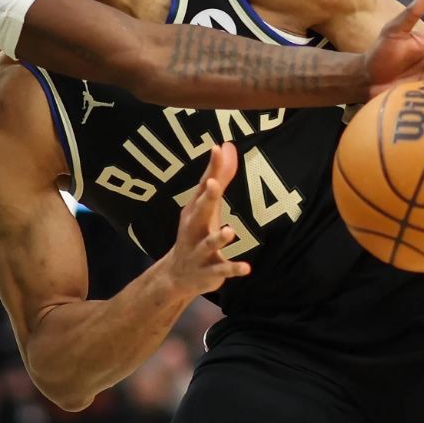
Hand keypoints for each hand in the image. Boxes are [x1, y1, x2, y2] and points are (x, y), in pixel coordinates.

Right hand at [166, 143, 251, 295]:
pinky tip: (246, 268)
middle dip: (206, 198)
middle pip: (200, 211)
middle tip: (213, 183)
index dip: (211, 169)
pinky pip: (222, 270)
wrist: (176, 276)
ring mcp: (199, 251)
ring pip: (208, 243)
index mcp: (194, 211)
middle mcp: (193, 229)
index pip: (203, 187)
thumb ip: (220, 177)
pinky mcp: (209, 271)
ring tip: (229, 231)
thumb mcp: (207, 206)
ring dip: (218, 237)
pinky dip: (233, 269)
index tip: (216, 148)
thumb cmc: (195, 234)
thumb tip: (226, 146)